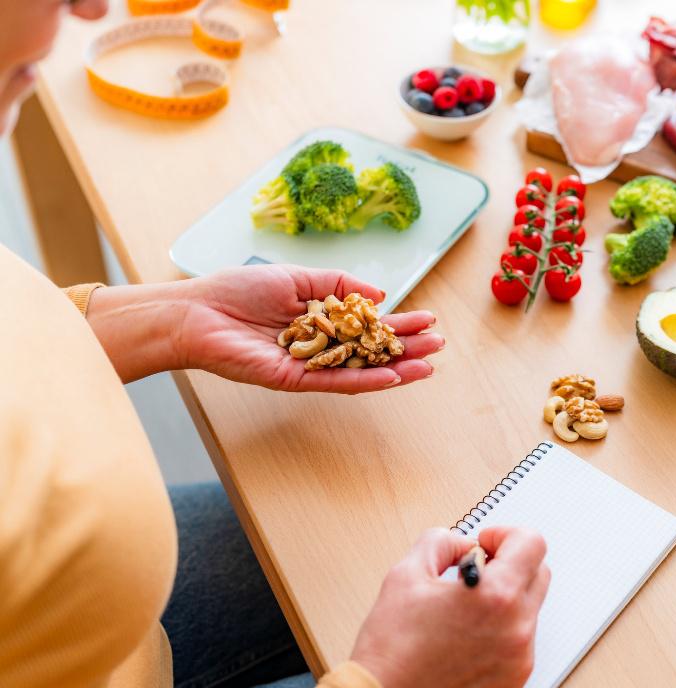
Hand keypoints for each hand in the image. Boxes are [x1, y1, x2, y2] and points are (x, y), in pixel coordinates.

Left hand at [86, 265, 443, 390]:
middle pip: (371, 350)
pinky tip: (393, 377)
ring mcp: (309, 365)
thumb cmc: (237, 291)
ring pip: (361, 371)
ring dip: (396, 369)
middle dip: (406, 348)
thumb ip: (339, 284)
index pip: (369, 325)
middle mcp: (319, 346)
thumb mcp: (299, 277)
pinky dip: (366, 381)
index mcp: (321, 321)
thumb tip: (379, 295)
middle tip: (439, 345)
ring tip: (428, 365)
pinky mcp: (294, 380)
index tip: (429, 320)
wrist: (196, 312)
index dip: (399, 323)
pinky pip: (336, 382)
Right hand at [350, 527, 549, 687]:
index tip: (486, 543)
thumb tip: (462, 545)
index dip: (506, 534)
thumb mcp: (406, 575)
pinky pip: (520, 640)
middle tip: (478, 569)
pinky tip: (468, 634)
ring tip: (466, 608)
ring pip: (529, 608)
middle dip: (510, 563)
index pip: (532, 543)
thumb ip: (441, 543)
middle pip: (538, 573)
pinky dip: (502, 629)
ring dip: (505, 598)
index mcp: (495, 596)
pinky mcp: (514, 679)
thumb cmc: (392, 650)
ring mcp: (519, 658)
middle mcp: (516, 628)